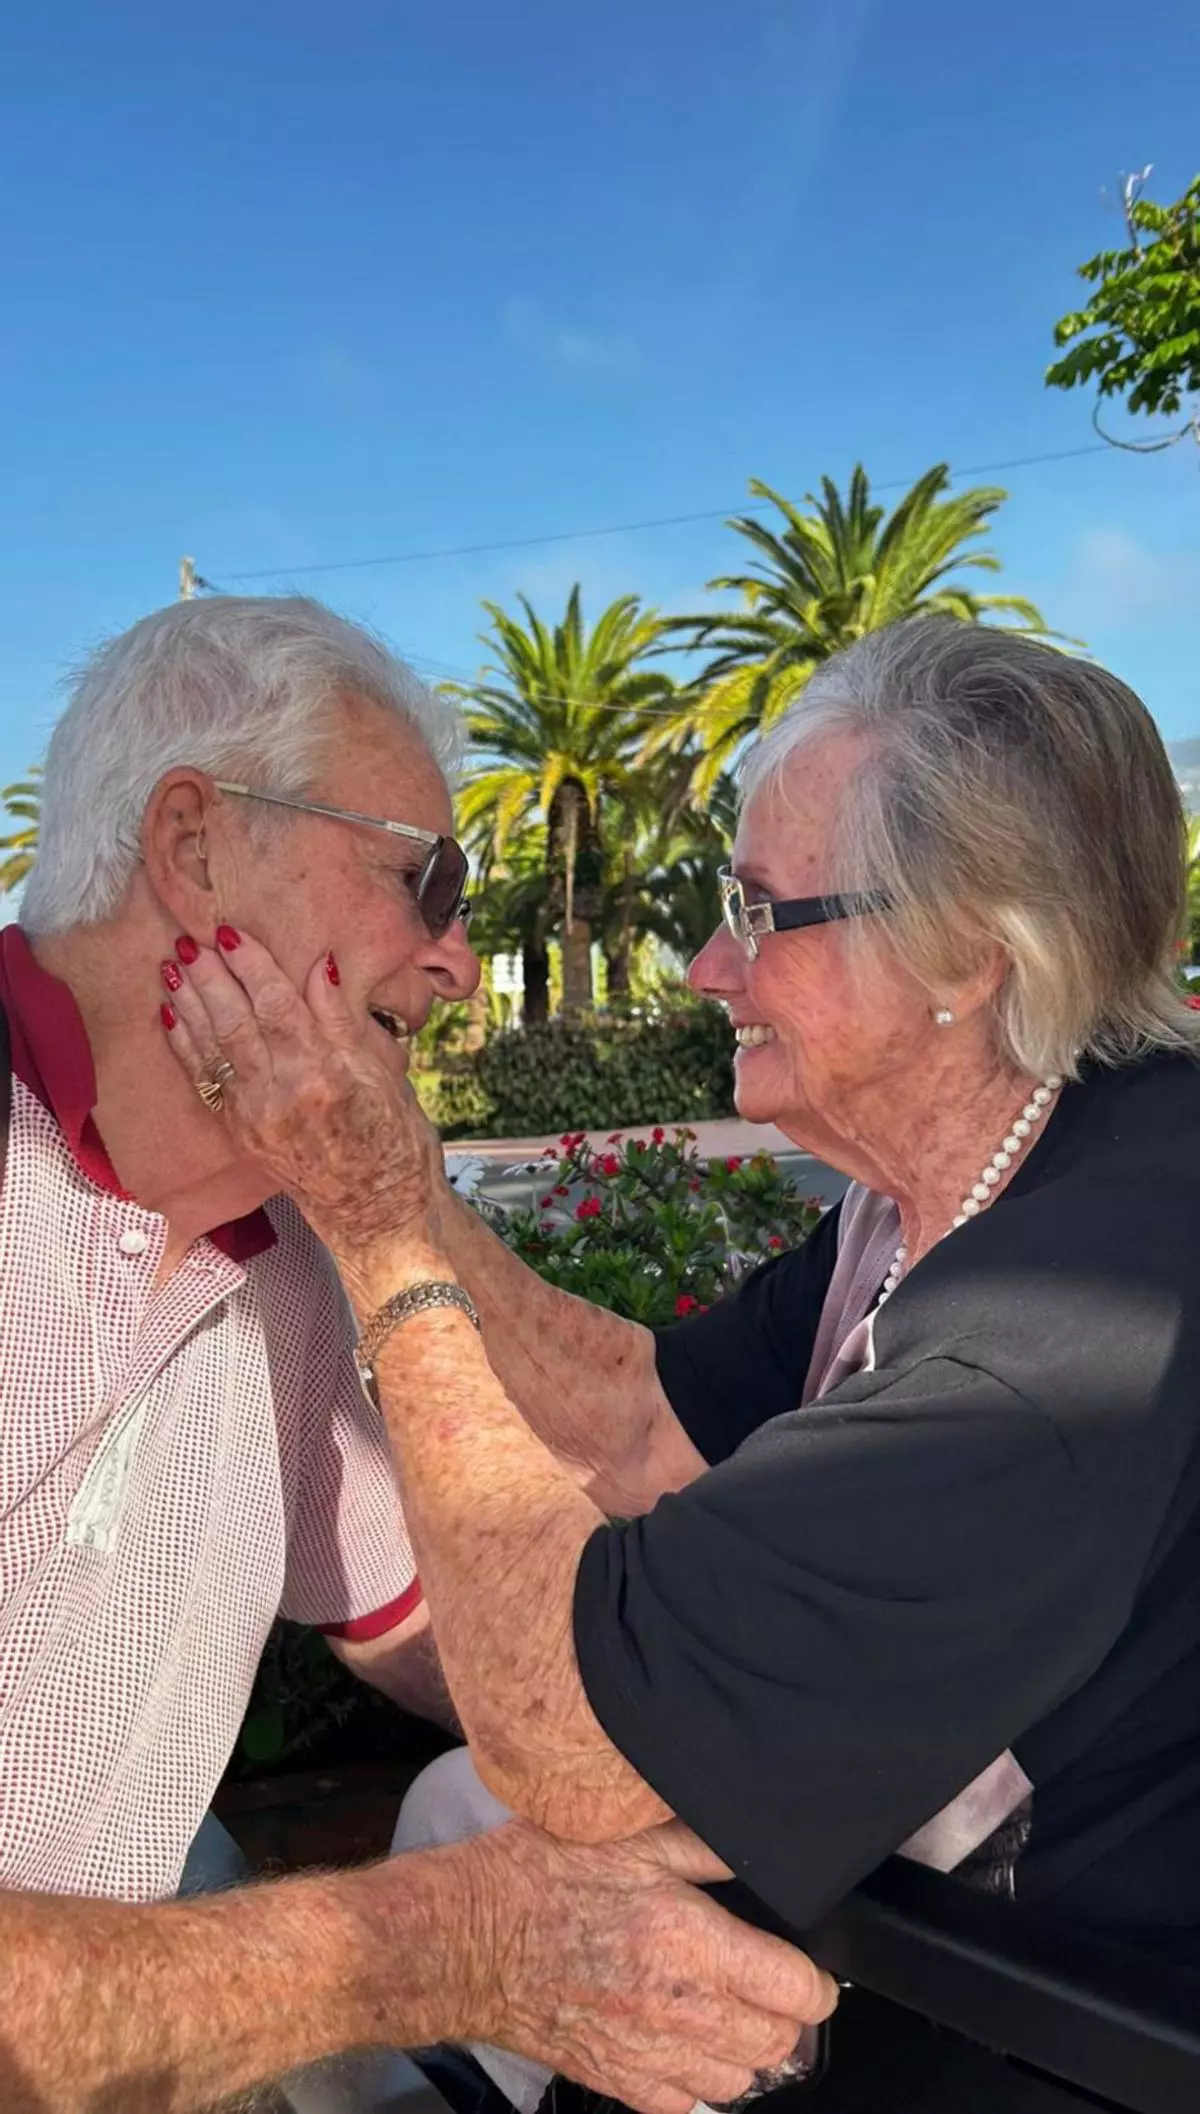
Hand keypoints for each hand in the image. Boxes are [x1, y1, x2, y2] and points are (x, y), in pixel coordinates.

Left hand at [161, 929, 438, 1256]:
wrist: (378, 1213)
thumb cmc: (395, 1141)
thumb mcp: (384, 1074)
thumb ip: (343, 1021)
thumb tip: (320, 967)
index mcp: (325, 1076)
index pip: (278, 1007)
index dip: (252, 966)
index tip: (231, 932)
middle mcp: (283, 1097)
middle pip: (236, 1023)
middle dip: (211, 978)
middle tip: (191, 940)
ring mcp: (256, 1119)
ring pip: (215, 1049)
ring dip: (191, 1005)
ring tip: (173, 968)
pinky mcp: (242, 1134)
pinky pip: (206, 1081)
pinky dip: (187, 1046)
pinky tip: (173, 1017)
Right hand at [431, 1818, 836, 2113]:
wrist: (469, 1938)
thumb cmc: (541, 1877)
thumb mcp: (631, 1837)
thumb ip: (704, 1847)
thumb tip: (756, 1850)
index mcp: (691, 1942)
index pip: (798, 1991)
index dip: (814, 1981)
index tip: (807, 1968)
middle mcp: (680, 2009)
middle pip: (778, 2043)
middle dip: (785, 2016)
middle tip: (766, 1983)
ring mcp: (649, 2055)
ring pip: (740, 2081)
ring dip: (746, 2051)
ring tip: (728, 2013)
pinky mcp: (618, 2081)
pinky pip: (687, 2104)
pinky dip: (699, 2082)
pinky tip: (684, 2043)